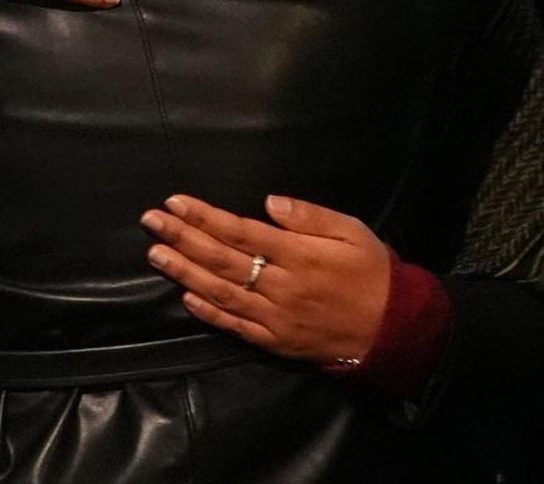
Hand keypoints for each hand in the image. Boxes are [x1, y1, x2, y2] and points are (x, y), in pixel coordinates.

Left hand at [142, 193, 391, 366]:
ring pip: (220, 293)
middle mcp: (281, 286)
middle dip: (182, 238)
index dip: (204, 216)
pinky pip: (235, 326)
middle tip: (150, 221)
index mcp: (298, 254)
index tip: (175, 202)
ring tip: (156, 253)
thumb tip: (269, 202)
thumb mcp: (352, 230)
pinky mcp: (274, 341)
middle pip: (221, 259)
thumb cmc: (373, 272)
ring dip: (184, 273)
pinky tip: (185, 297)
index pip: (240, 231)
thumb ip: (310, 216)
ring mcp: (275, 317)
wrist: (392, 329)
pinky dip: (208, 312)